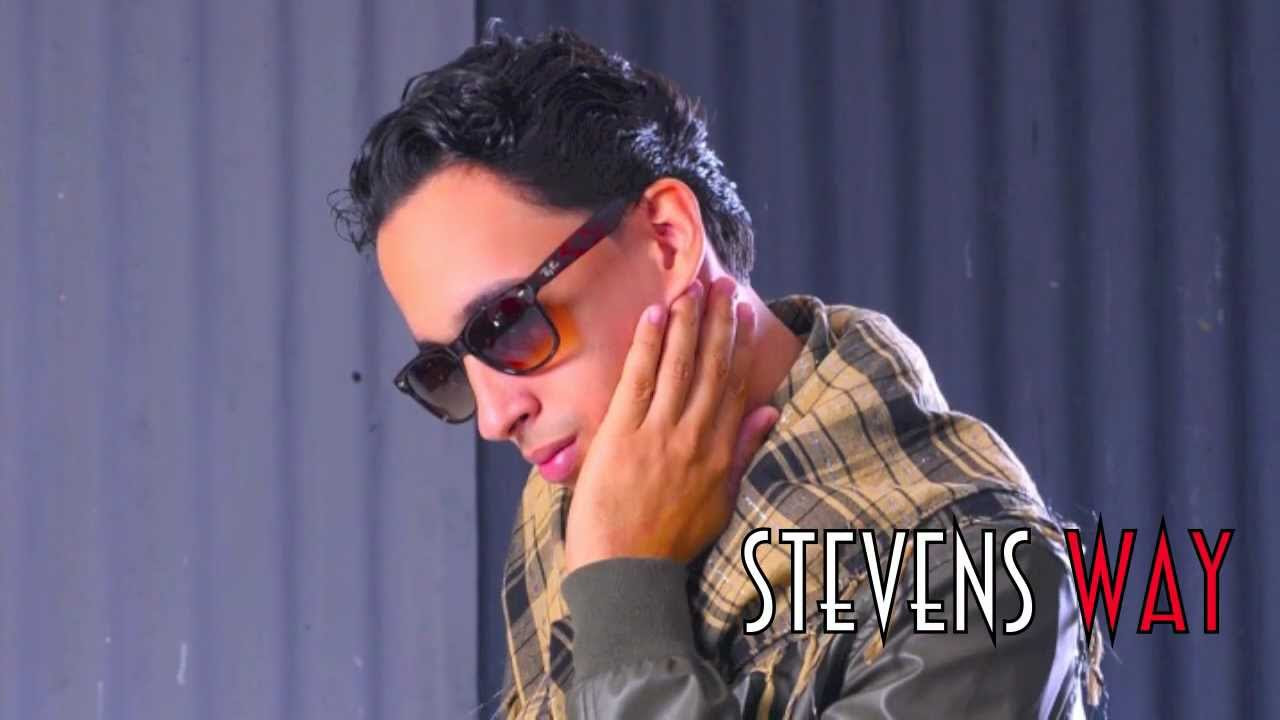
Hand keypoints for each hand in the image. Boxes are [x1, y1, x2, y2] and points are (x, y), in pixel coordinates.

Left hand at [563, 276, 780, 573]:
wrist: (627, 571)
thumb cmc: (670, 540)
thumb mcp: (721, 499)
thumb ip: (744, 450)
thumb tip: (770, 410)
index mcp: (719, 452)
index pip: (734, 385)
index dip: (740, 343)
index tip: (744, 310)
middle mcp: (694, 437)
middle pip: (710, 367)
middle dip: (718, 320)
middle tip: (724, 281)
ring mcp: (659, 434)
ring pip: (679, 366)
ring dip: (688, 322)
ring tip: (694, 287)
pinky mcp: (623, 436)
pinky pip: (638, 380)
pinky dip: (648, 346)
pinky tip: (655, 314)